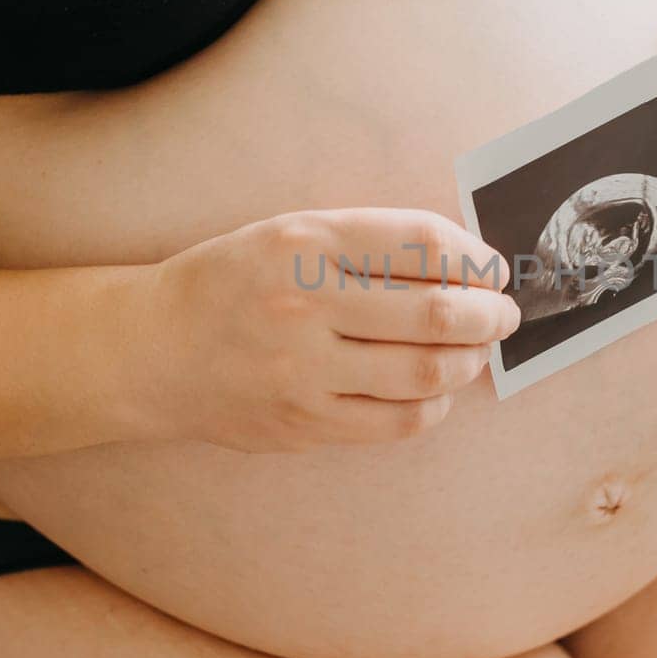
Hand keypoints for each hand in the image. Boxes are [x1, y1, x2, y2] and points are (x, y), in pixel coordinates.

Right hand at [127, 209, 519, 450]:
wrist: (151, 350)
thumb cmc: (234, 282)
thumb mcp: (290, 233)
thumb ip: (369, 244)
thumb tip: (467, 266)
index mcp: (306, 242)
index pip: (423, 245)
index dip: (476, 259)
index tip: (493, 270)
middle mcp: (305, 305)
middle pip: (437, 314)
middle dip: (490, 315)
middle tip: (504, 315)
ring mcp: (303, 372)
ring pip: (425, 374)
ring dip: (468, 362)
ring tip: (475, 352)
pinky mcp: (303, 424)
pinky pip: (396, 422)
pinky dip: (432, 406)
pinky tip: (434, 390)